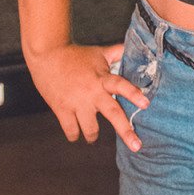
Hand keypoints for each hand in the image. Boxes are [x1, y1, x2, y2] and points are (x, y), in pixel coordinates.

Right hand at [25, 42, 148, 150]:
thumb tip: (131, 48)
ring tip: (92, 137)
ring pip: (90, 129)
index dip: (133, 94)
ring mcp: (76, 103)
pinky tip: (76, 134)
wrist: (47, 54)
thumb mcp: (99, 53)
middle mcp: (92, 92)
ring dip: (93, 136)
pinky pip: (71, 131)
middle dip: (126, 131)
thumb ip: (117, 53)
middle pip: (113, 113)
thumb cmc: (75, 54)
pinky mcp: (61, 109)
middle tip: (136, 146)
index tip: (146, 105)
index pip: (121, 85)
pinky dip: (74, 135)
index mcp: (102, 78)